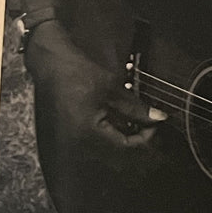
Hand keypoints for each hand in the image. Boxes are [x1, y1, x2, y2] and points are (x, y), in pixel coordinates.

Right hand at [24, 21, 167, 149]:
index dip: (145, 137)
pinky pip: (99, 137)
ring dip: (126, 133)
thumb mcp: (112, 90)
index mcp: (88, 133)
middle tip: (150, 122)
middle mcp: (79, 141)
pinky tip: (123, 117)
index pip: (126, 147)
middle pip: (117, 149)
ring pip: (109, 144)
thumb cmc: (79, 74)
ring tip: (138, 118)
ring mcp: (75, 138)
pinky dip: (114, 129)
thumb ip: (136, 108)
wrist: (52, 64)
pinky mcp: (74, 131)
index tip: (156, 124)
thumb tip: (159, 118)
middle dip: (137, 136)